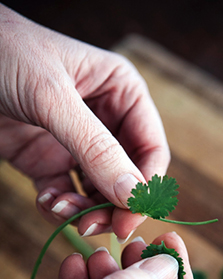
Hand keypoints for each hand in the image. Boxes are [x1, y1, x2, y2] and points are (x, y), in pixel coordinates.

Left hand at [0, 4, 169, 239]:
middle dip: (113, 204)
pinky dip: (59, 205)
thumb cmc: (1, 52)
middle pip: (128, 176)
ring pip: (99, 191)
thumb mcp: (51, 97)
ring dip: (85, 209)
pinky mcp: (46, 159)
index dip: (145, 187)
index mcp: (122, 93)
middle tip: (95, 226)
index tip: (130, 217)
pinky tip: (45, 201)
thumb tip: (132, 195)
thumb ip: (95, 148)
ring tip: (60, 209)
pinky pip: (65, 192)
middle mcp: (106, 120)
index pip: (151, 149)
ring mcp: (77, 142)